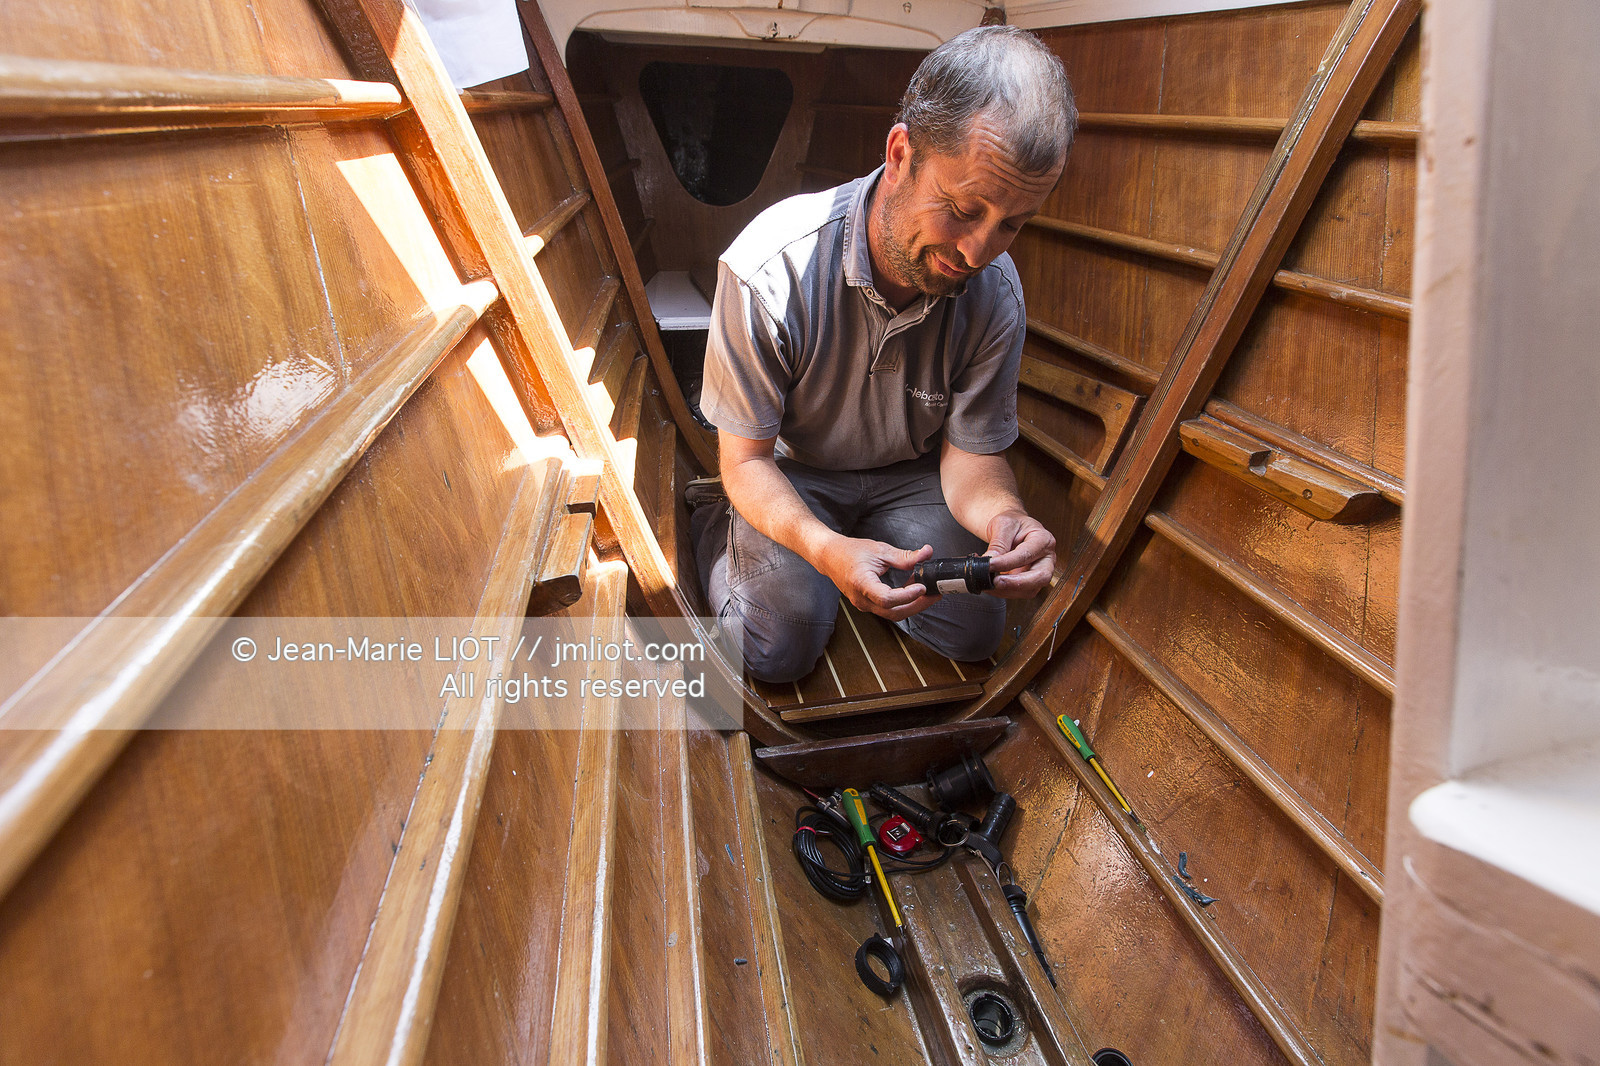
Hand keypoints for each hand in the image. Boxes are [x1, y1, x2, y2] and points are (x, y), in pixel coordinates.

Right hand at [818, 538, 937, 620]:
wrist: (830, 557)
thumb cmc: (850, 552)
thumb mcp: (880, 550)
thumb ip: (904, 556)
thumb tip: (926, 554)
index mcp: (862, 584)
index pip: (887, 599)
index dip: (907, 596)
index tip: (922, 587)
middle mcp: (862, 600)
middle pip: (894, 612)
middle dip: (918, 605)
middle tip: (935, 594)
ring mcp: (864, 605)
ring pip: (893, 614)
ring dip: (912, 605)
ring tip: (927, 592)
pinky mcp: (867, 604)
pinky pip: (888, 609)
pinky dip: (903, 602)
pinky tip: (912, 590)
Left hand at [983, 511, 1056, 597]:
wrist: (1012, 528)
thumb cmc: (1012, 524)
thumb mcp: (1003, 525)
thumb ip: (998, 543)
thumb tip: (990, 560)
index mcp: (1043, 540)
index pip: (1026, 555)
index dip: (1007, 563)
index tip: (989, 565)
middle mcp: (1046, 558)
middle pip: (1040, 577)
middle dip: (1017, 583)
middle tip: (995, 581)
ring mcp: (1040, 572)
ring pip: (1030, 589)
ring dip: (1008, 590)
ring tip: (988, 582)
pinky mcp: (1030, 582)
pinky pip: (1020, 592)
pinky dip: (1005, 592)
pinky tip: (991, 584)